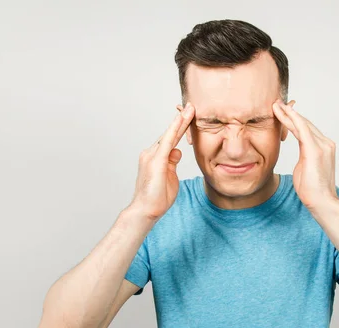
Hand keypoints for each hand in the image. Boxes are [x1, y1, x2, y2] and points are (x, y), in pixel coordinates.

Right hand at [130, 103, 194, 220]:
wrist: (146, 210)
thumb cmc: (157, 197)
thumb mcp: (170, 177)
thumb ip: (173, 163)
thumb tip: (177, 151)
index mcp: (155, 158)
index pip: (170, 139)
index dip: (180, 127)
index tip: (189, 116)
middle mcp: (151, 153)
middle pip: (170, 134)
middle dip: (181, 120)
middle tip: (191, 105)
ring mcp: (152, 156)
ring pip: (169, 135)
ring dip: (181, 121)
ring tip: (191, 108)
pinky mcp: (156, 161)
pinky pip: (168, 141)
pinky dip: (175, 128)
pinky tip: (182, 118)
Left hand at [272, 99, 338, 211]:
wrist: (322, 202)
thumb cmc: (312, 190)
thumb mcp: (304, 168)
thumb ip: (303, 157)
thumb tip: (300, 154)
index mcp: (323, 147)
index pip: (306, 129)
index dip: (294, 119)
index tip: (282, 111)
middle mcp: (325, 143)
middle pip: (305, 124)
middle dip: (290, 113)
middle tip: (276, 103)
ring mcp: (323, 146)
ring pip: (302, 124)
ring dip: (288, 113)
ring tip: (276, 105)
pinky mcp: (315, 150)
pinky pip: (302, 130)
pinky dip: (293, 119)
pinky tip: (285, 112)